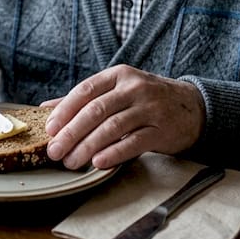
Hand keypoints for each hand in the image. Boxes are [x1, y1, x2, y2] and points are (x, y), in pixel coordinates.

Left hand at [42, 65, 204, 169]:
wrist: (193, 107)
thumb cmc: (147, 100)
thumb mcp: (118, 91)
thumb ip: (85, 99)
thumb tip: (46, 108)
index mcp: (119, 75)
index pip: (85, 90)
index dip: (65, 110)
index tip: (49, 129)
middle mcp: (134, 88)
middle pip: (96, 110)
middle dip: (71, 133)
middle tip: (55, 151)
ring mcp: (150, 108)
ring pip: (112, 127)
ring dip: (88, 147)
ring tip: (72, 162)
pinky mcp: (162, 129)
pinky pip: (134, 142)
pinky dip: (114, 153)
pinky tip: (98, 163)